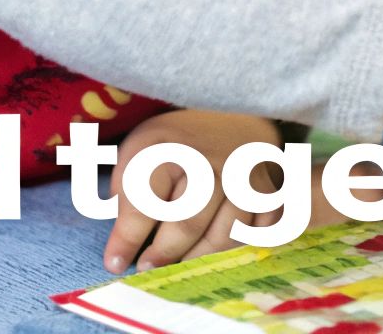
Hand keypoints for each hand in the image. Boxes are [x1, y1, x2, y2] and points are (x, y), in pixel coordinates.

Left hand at [103, 110, 282, 272]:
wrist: (229, 116)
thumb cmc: (175, 143)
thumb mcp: (139, 151)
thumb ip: (126, 192)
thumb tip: (123, 241)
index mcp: (169, 151)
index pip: (144, 204)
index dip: (126, 240)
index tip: (114, 263)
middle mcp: (210, 164)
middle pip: (188, 224)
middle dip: (164, 253)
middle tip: (147, 267)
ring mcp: (244, 178)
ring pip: (226, 234)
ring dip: (200, 256)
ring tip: (181, 263)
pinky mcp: (268, 190)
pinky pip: (262, 230)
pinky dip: (244, 246)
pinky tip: (222, 249)